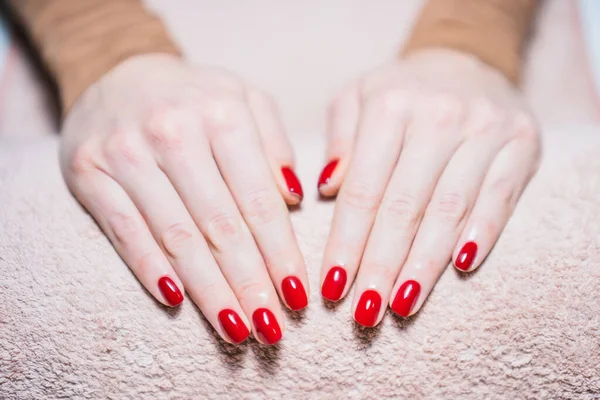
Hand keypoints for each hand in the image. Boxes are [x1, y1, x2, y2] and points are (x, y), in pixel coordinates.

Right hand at [60, 54, 307, 344]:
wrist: (118, 72)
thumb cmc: (196, 97)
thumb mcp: (244, 98)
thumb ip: (275, 143)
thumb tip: (295, 199)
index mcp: (222, 113)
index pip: (258, 199)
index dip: (280, 252)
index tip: (298, 294)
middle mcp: (174, 131)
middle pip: (219, 225)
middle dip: (249, 283)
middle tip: (271, 327)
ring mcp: (126, 152)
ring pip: (175, 236)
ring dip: (208, 289)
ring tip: (235, 328)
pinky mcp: (89, 171)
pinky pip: (124, 231)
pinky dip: (150, 269)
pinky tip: (177, 302)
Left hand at [318, 49, 540, 325]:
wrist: (465, 60)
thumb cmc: (401, 91)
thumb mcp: (357, 97)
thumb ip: (339, 139)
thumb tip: (325, 190)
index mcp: (390, 106)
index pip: (363, 189)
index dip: (346, 242)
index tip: (332, 287)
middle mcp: (438, 116)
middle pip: (404, 206)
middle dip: (381, 264)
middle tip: (365, 311)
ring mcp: (484, 129)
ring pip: (449, 209)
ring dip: (425, 263)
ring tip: (402, 304)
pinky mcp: (520, 142)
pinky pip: (500, 196)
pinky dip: (481, 233)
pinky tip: (461, 267)